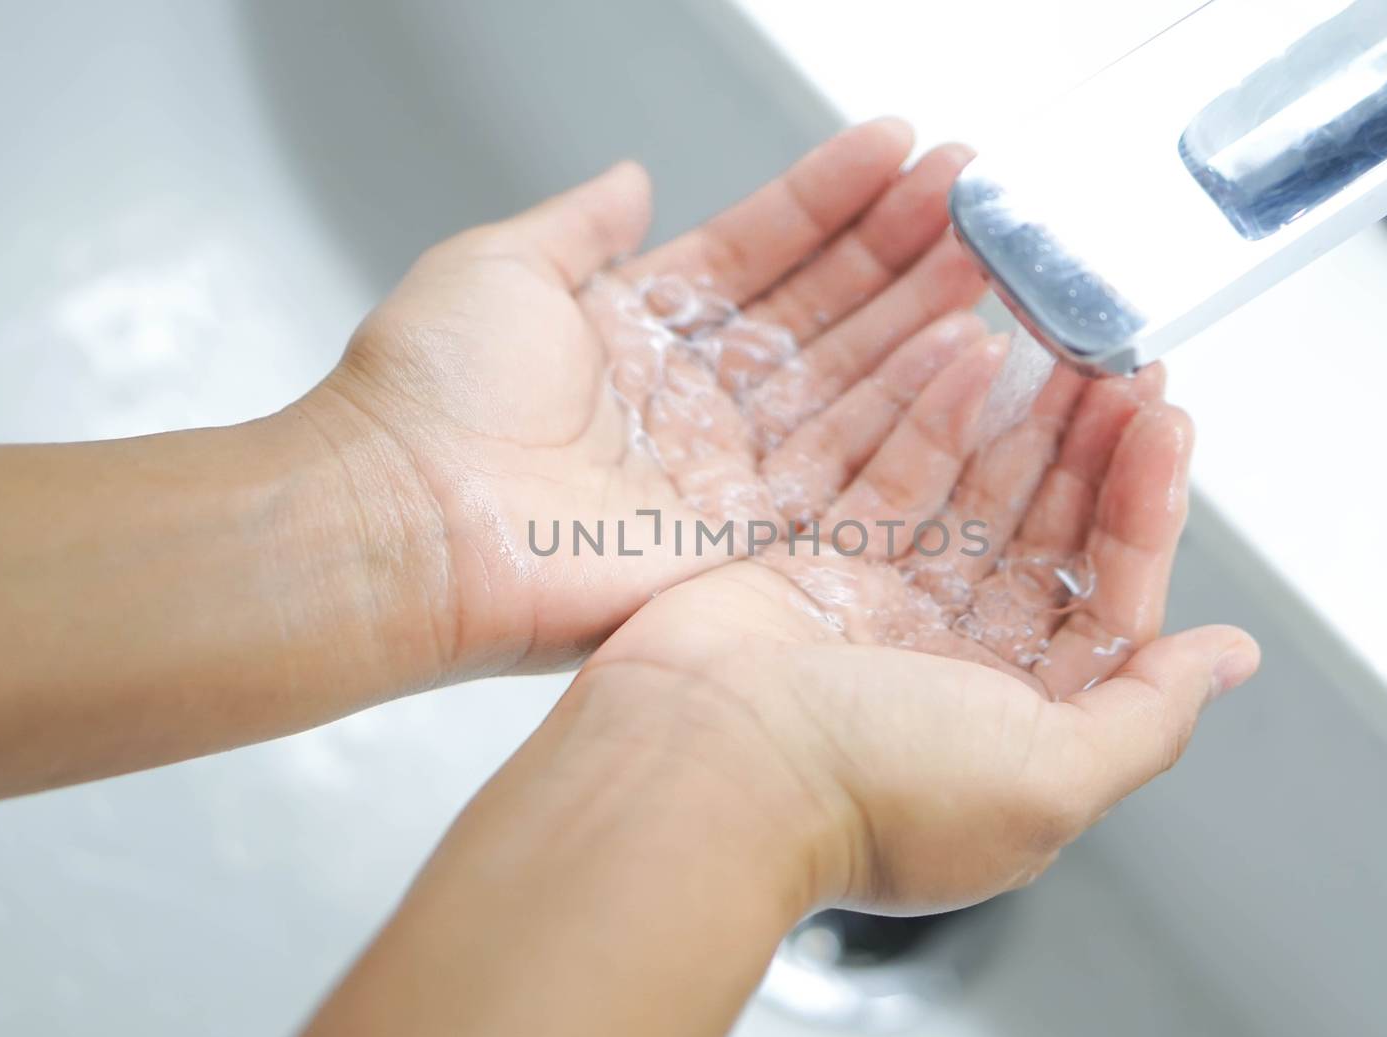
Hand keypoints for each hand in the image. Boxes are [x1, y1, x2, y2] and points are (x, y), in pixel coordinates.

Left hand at [297, 119, 985, 676]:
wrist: (402, 520)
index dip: (827, 199)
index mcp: (639, 334)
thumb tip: (627, 178)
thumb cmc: (425, 396)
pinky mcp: (750, 541)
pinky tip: (963, 346)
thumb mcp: (500, 267)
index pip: (758, 250)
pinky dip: (908, 407)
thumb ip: (580, 224)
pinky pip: (848, 465)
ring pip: (849, 380)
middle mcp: (693, 404)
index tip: (894, 146)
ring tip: (985, 248)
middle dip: (896, 247)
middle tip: (970, 189)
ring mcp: (726, 474)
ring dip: (918, 312)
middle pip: (819, 313)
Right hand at [580, 362, 1261, 912]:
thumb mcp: (1052, 777)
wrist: (700, 772)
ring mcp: (881, 617)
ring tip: (1060, 346)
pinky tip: (972, 362)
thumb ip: (1148, 714)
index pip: (1108, 599)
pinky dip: (932, 422)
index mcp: (1021, 727)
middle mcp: (955, 671)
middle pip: (1043, 538)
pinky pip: (888, 481)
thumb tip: (1227, 664)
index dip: (1144, 511)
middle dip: (1089, 452)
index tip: (1165, 426)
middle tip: (1119, 366)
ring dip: (1022, 424)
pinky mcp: (814, 570)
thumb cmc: (867, 790)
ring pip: (970, 500)